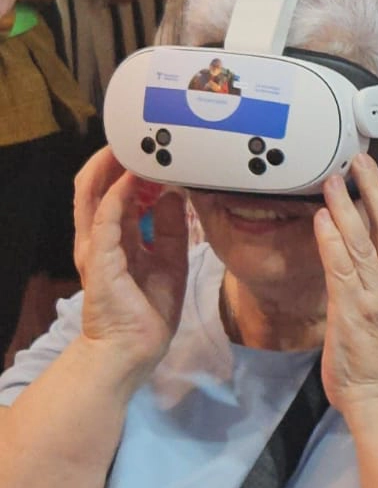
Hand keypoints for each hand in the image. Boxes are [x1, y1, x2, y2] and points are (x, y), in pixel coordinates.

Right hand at [73, 148, 189, 378]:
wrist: (133, 351)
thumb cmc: (149, 311)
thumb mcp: (169, 261)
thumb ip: (169, 229)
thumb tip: (174, 194)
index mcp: (116, 240)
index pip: (114, 194)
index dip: (128, 169)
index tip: (149, 149)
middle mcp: (99, 240)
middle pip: (96, 188)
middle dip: (112, 160)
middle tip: (135, 136)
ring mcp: (95, 249)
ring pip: (93, 196)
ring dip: (110, 169)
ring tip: (129, 145)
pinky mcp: (99, 261)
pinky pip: (105, 220)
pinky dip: (116, 196)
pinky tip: (131, 179)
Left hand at [312, 155, 377, 413]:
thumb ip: (368, 279)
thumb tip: (351, 255)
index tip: (372, 171)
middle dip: (374, 190)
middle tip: (360, 160)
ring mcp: (374, 295)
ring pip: (364, 241)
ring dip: (347, 207)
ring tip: (332, 179)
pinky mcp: (352, 310)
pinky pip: (341, 268)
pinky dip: (332, 240)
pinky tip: (322, 219)